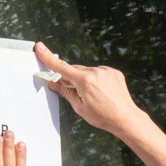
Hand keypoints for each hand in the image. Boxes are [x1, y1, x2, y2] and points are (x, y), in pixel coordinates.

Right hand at [34, 42, 165, 165]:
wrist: (125, 118)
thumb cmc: (102, 116)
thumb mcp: (79, 107)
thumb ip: (65, 92)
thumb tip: (54, 83)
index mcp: (84, 81)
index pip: (62, 68)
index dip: (48, 58)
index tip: (40, 47)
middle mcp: (96, 72)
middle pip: (75, 70)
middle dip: (71, 78)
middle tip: (74, 92)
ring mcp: (106, 71)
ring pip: (87, 71)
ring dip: (84, 79)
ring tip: (93, 96)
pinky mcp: (114, 72)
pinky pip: (99, 72)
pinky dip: (96, 79)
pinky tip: (101, 92)